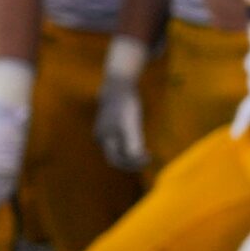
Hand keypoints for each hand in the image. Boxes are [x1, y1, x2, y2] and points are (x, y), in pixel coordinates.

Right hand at [95, 37, 149, 173]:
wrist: (117, 85)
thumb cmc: (126, 104)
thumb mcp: (131, 123)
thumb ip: (132, 141)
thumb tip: (134, 158)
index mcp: (104, 139)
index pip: (117, 161)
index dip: (133, 164)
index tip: (149, 158)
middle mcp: (100, 138)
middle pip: (115, 159)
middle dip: (131, 163)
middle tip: (149, 159)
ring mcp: (102, 133)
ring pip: (116, 152)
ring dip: (130, 157)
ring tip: (145, 153)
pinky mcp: (107, 127)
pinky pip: (117, 144)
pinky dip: (128, 148)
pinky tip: (139, 144)